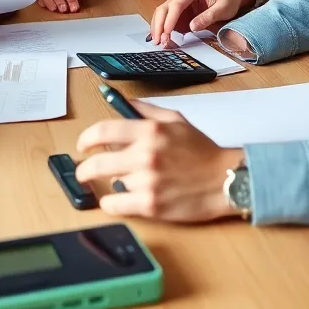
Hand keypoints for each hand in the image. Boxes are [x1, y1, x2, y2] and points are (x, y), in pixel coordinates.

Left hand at [75, 103, 243, 221]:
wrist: (225, 180)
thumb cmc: (201, 151)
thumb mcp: (176, 120)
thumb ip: (146, 111)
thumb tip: (121, 103)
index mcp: (150, 131)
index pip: (103, 131)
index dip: (86, 138)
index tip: (83, 145)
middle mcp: (146, 155)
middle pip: (97, 163)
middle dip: (85, 169)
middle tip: (84, 172)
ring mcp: (147, 182)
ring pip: (112, 183)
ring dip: (116, 183)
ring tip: (133, 181)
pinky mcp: (151, 205)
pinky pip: (115, 205)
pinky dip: (112, 203)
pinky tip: (120, 199)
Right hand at [149, 0, 253, 45]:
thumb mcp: (222, 8)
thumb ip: (208, 16)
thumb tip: (192, 27)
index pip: (177, 4)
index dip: (170, 18)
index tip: (167, 32)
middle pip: (164, 8)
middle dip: (159, 25)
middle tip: (159, 41)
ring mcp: (179, 5)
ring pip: (162, 14)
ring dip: (158, 28)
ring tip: (159, 43)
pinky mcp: (180, 14)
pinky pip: (167, 21)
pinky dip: (163, 31)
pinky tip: (163, 40)